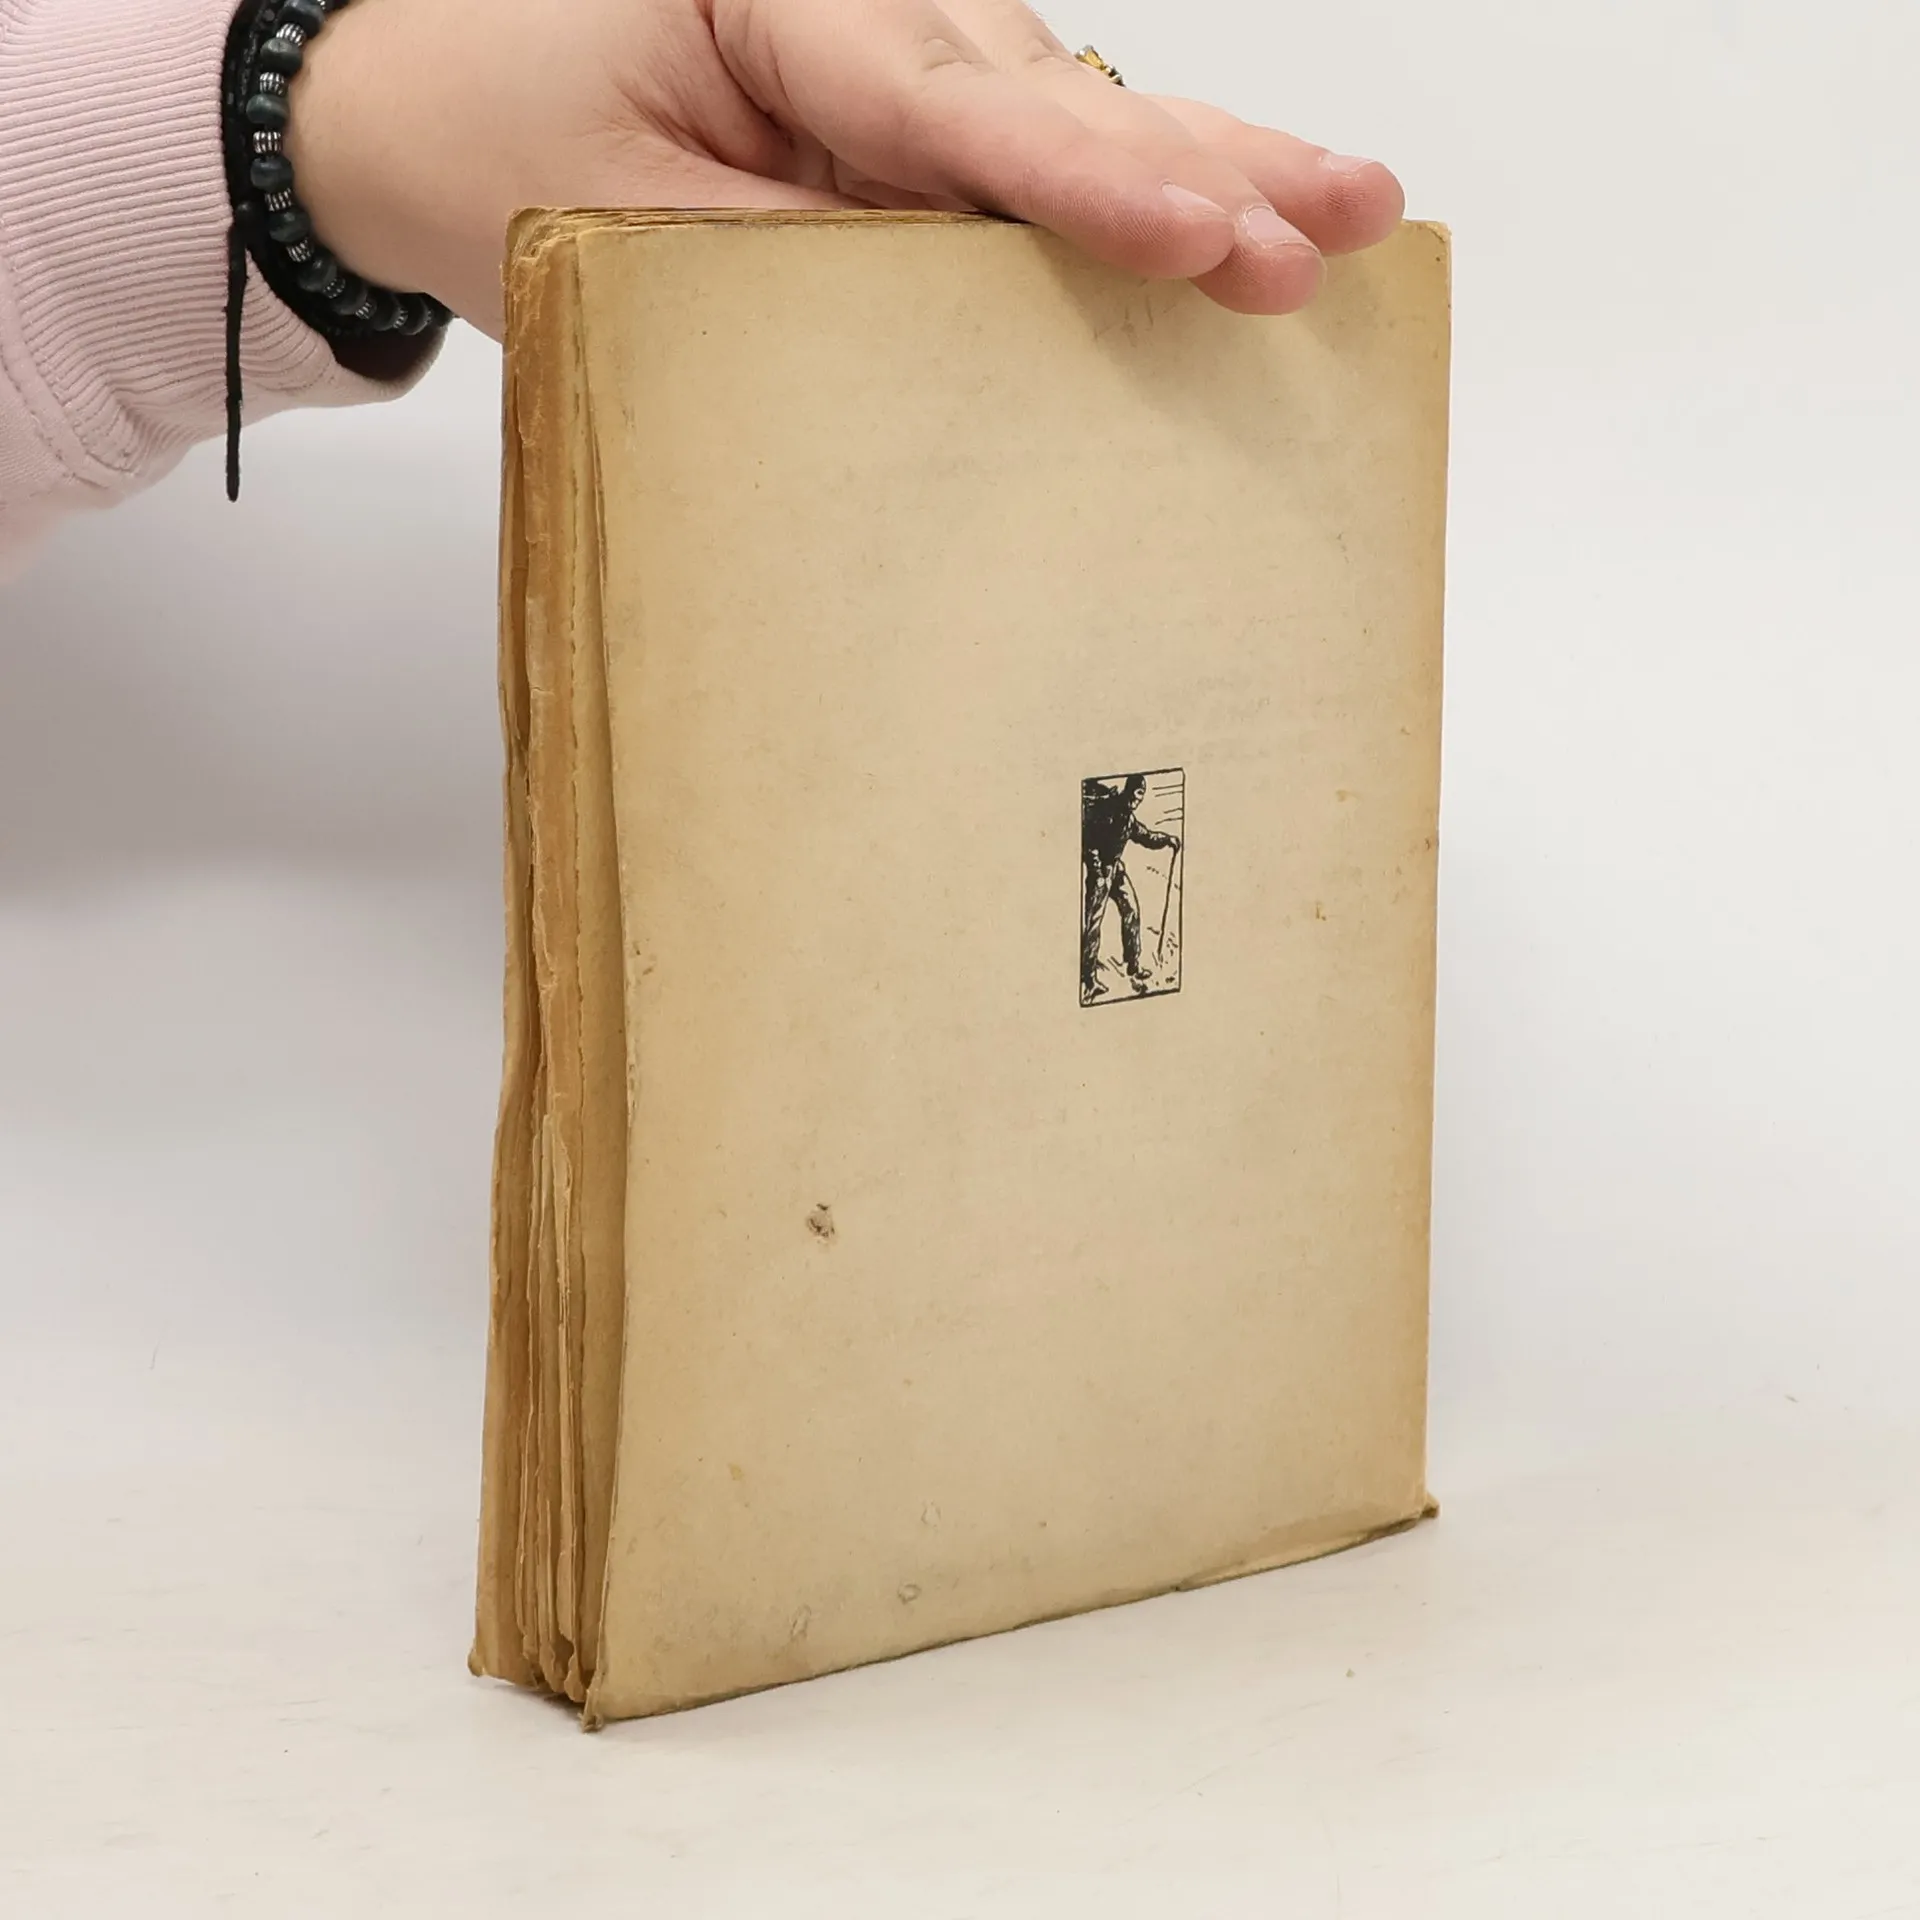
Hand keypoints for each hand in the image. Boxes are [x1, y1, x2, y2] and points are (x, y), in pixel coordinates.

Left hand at [285, 0, 1404, 337]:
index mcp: (779, 2)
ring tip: (1340, 218)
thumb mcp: (627, 231)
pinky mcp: (901, 114)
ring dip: (1211, 172)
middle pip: (1058, 95)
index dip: (1091, 187)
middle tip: (1338, 222)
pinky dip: (1140, 189)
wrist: (405, 107)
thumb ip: (799, 270)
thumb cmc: (489, 139)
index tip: (1202, 239)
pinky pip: (1036, 147)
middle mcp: (860, 9)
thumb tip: (952, 326)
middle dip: (1209, 168)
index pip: (955, 109)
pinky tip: (1240, 210)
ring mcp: (893, 57)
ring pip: (1075, 113)